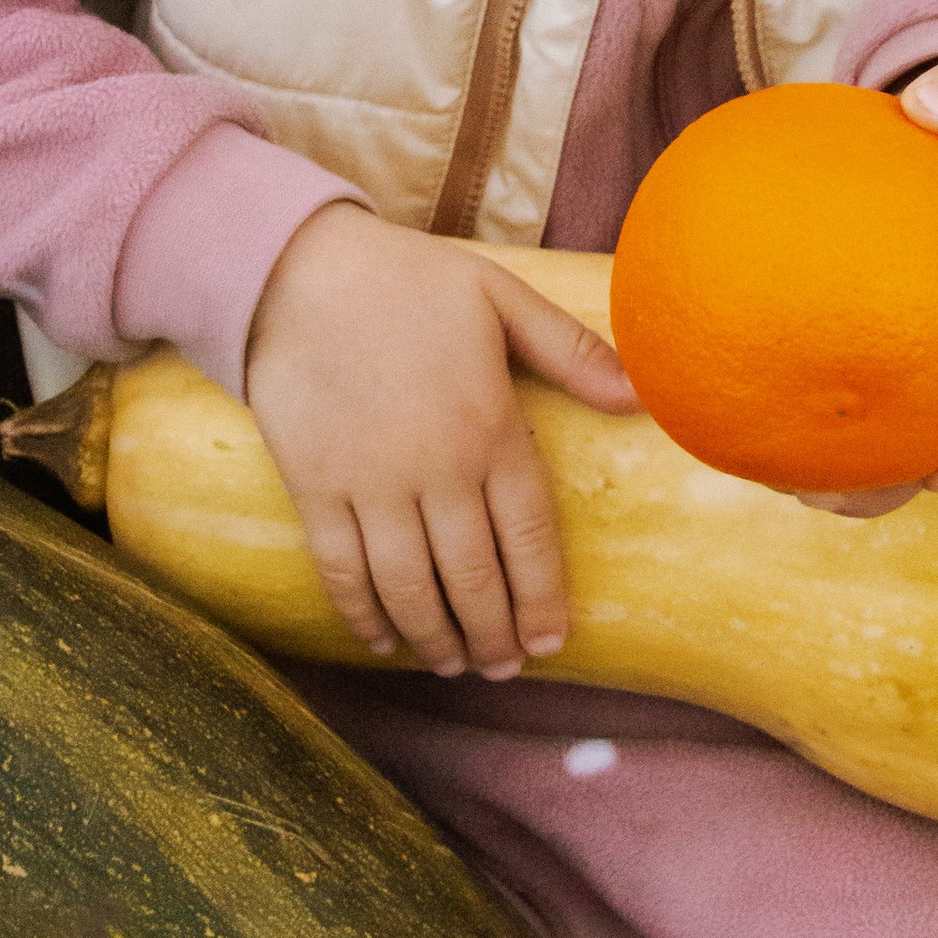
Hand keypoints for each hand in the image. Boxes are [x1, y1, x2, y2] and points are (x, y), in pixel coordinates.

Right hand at [243, 204, 634, 678]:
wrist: (295, 270)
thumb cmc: (408, 281)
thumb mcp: (500, 299)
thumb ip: (571, 351)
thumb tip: (641, 397)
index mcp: (490, 428)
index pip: (528, 537)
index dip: (541, 599)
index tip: (552, 641)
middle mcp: (435, 469)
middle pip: (472, 578)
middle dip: (494, 635)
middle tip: (505, 667)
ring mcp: (369, 484)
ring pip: (410, 588)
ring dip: (436, 638)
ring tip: (454, 665)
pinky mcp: (313, 488)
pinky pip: (342, 570)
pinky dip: (363, 614)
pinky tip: (383, 638)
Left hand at [814, 53, 937, 515]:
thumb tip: (930, 103)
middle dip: (893, 488)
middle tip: (825, 502)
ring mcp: (927, 349)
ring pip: (893, 434)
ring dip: (841, 476)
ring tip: (777, 486)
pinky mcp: (872, 337)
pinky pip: (842, 381)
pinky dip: (799, 404)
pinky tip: (738, 403)